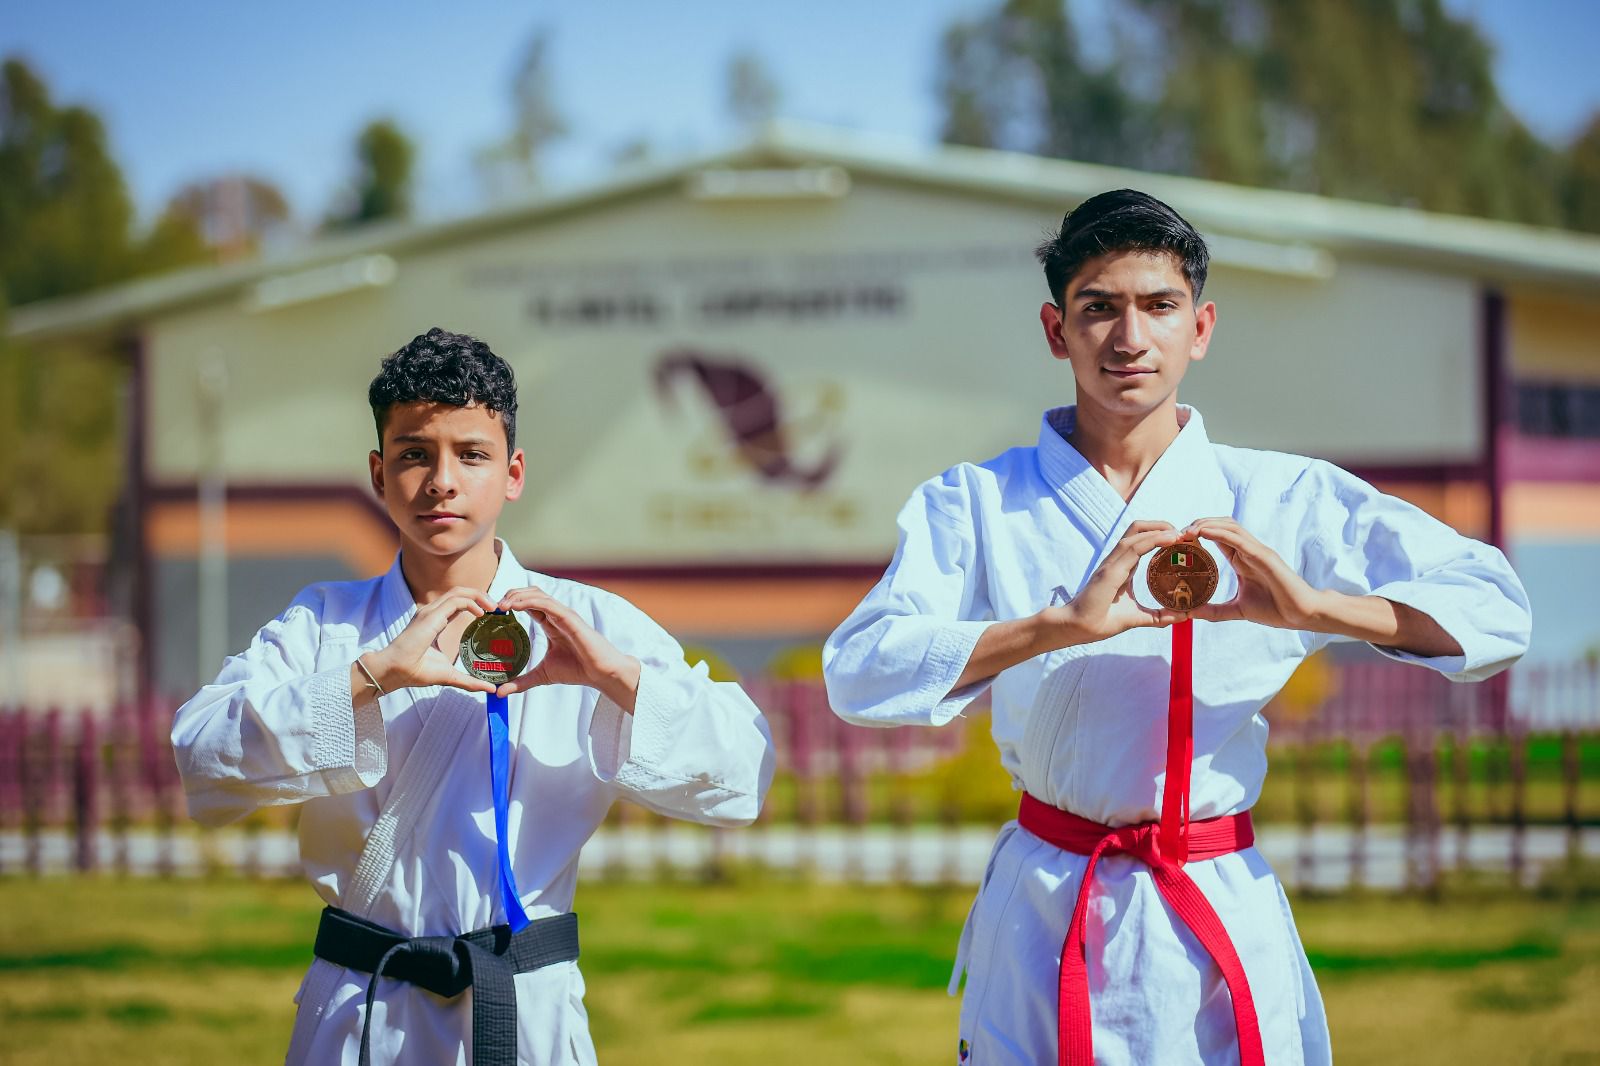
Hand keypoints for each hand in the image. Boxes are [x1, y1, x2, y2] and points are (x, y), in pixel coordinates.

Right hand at [363, 587, 498, 694]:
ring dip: (479, 596)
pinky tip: (481, 613)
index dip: (476, 604)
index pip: (458, 603)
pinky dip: (471, 603)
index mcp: (435, 621)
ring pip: (458, 592)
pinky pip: (455, 601)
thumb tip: (491, 688)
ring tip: (494, 607)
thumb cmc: (416, 672)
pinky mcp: (431, 616)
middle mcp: (432, 612)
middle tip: (498, 607)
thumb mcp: (449, 675)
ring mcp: (430, 612)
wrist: (395, 671)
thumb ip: (469, 680)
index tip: (492, 614)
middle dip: (481, 596)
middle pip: (460, 593)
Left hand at [493, 587, 641, 710]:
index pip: (528, 605)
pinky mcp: (569, 617)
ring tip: (500, 605)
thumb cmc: (578, 670)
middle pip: (530, 594)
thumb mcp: (542, 675)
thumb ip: (521, 681)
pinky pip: (546, 604)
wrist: (600, 674)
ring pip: (537, 594)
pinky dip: (529, 601)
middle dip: (510, 595)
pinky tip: (515, 607)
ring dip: (516, 595)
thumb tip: (499, 692)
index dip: (510, 604)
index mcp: (551, 623)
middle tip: (493, 607)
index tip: (492, 613)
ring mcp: (563, 614)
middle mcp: (556, 615)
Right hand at [1048, 520, 1192, 642]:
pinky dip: (1153, 540)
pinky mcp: (1110, 571)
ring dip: (1159, 529)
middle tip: (1182, 533)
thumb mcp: (1136, 617)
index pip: (1140, 540)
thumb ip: (1158, 616)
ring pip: (1136, 533)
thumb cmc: (1101, 620)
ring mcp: (1112, 563)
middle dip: (1161, 525)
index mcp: (1121, 567)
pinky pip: (1133, 548)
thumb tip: (1182, 616)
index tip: (1180, 541)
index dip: (1159, 535)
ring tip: (1179, 534)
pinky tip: (1170, 540)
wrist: (1078, 627)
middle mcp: (1116, 560)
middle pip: (1138, 529)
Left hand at [1181, 517, 1323, 629]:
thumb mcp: (1238, 610)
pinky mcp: (1264, 555)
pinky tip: (1202, 532)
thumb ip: (1215, 611)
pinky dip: (1219, 533)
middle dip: (1198, 524)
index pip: (1217, 537)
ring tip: (1186, 530)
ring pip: (1228, 526)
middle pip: (1221, 525)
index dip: (1198, 534)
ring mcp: (1257, 550)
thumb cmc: (1275, 609)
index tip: (1177, 540)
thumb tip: (1190, 614)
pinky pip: (1238, 539)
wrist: (1301, 614)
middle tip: (1177, 533)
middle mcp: (1248, 550)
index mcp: (1242, 559)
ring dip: (1206, 524)